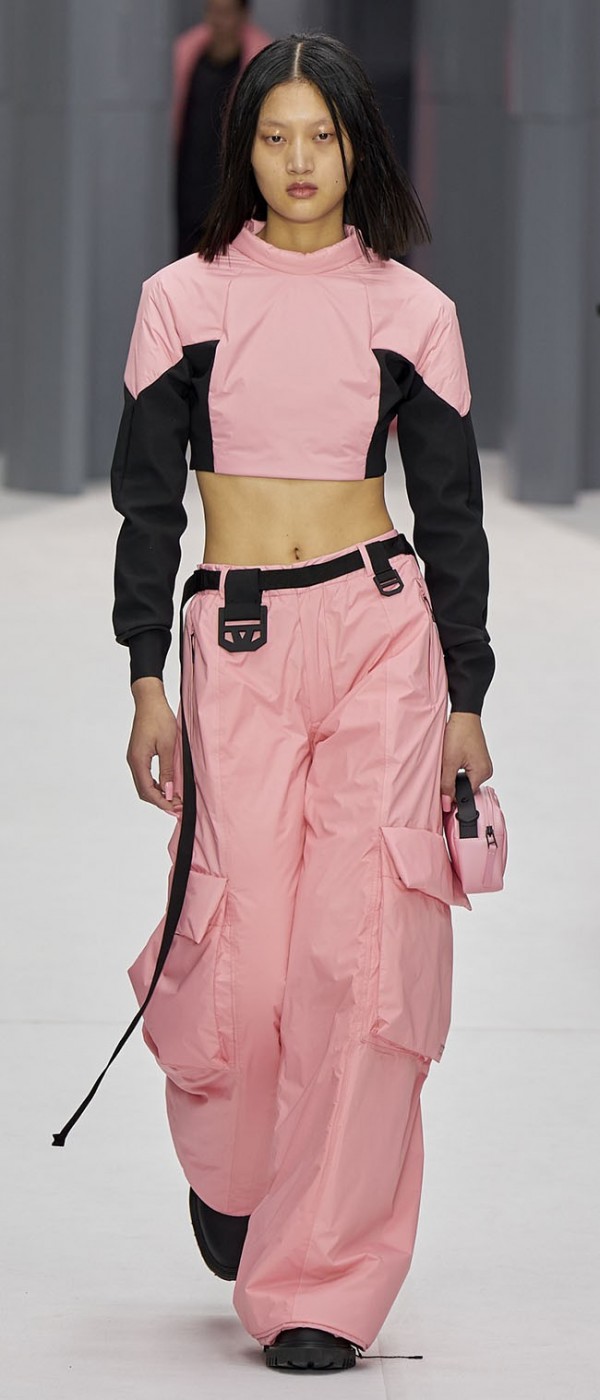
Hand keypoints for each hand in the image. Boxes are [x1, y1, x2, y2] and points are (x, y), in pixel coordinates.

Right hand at [127, 678, 181, 811]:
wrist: (149, 701)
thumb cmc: (159, 718)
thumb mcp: (168, 746)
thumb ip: (167, 769)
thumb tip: (169, 790)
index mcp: (138, 760)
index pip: (147, 790)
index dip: (161, 802)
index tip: (175, 808)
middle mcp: (133, 761)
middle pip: (143, 790)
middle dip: (160, 800)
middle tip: (177, 806)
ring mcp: (134, 757)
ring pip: (143, 784)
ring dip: (157, 793)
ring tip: (174, 798)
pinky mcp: (138, 753)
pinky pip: (144, 775)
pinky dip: (154, 783)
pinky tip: (167, 784)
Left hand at [441, 711, 492, 802]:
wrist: (464, 714)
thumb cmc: (459, 733)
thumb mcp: (449, 762)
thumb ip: (447, 785)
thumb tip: (445, 804)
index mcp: (482, 773)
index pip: (465, 794)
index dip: (451, 794)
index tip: (440, 791)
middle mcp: (486, 770)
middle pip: (465, 787)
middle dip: (452, 783)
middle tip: (442, 770)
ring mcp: (483, 764)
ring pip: (464, 779)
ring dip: (453, 774)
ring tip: (448, 761)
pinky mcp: (478, 758)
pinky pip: (466, 770)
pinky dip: (457, 768)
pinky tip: (452, 758)